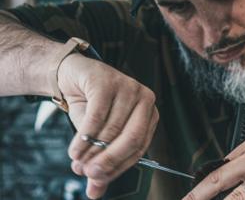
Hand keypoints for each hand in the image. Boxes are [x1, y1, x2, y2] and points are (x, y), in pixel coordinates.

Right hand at [57, 53, 158, 198]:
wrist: (74, 76)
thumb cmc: (92, 106)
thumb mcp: (98, 137)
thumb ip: (101, 162)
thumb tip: (94, 193)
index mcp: (149, 114)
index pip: (140, 147)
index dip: (119, 167)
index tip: (99, 180)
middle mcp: (144, 99)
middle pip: (132, 138)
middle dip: (109, 160)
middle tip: (89, 174)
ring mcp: (128, 87)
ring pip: (112, 129)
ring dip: (92, 151)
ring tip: (77, 163)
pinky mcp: (107, 81)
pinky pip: (97, 116)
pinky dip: (84, 137)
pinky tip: (74, 149)